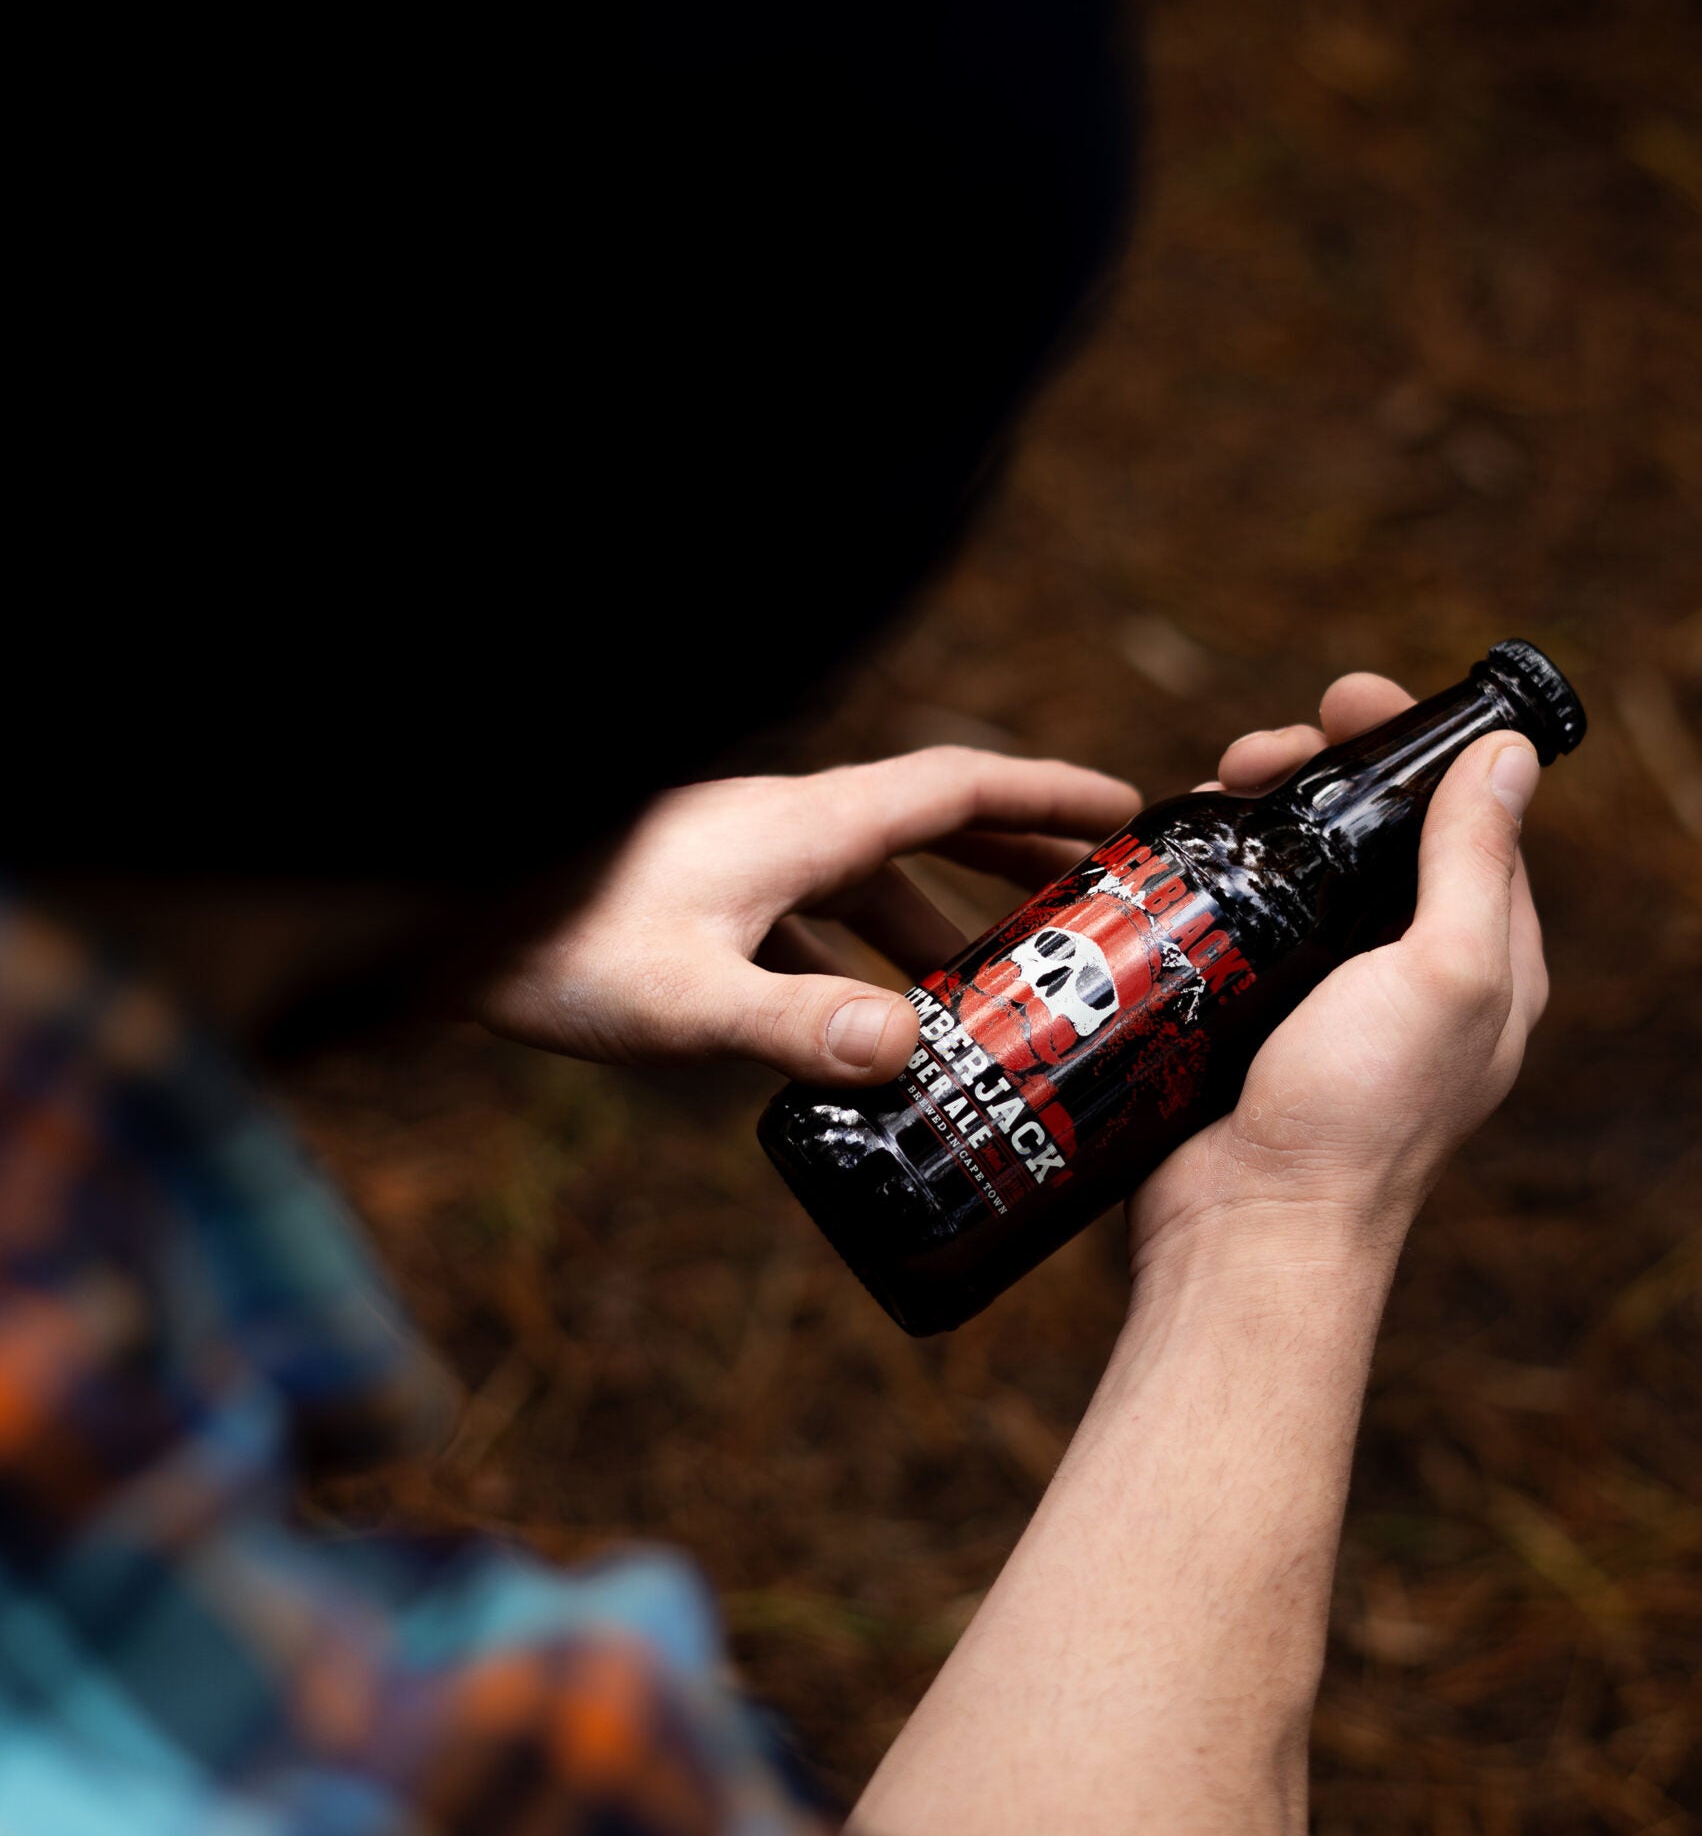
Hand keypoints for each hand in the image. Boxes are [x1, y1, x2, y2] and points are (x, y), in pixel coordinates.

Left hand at [478, 751, 1138, 1084]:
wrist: (439, 923)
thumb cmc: (557, 948)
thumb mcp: (686, 999)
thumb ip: (794, 1024)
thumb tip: (906, 1046)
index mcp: (803, 827)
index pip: (955, 788)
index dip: (1049, 794)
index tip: (1129, 810)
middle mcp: (781, 831)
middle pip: (927, 830)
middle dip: (1017, 861)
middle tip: (1093, 907)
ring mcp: (740, 864)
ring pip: (867, 883)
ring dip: (940, 924)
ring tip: (997, 993)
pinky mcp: (702, 905)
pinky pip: (812, 921)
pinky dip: (861, 962)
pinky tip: (864, 1026)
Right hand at [1131, 670, 1548, 1279]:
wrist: (1245, 1235)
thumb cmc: (1355, 1120)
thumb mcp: (1444, 975)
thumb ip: (1476, 864)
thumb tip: (1510, 755)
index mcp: (1488, 967)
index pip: (1469, 821)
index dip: (1416, 745)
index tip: (1349, 697)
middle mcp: (1411, 983)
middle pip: (1374, 838)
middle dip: (1319, 774)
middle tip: (1256, 752)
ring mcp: (1326, 1007)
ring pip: (1300, 877)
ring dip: (1258, 819)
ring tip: (1208, 795)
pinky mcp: (1248, 1027)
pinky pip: (1237, 928)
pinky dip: (1212, 879)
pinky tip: (1177, 858)